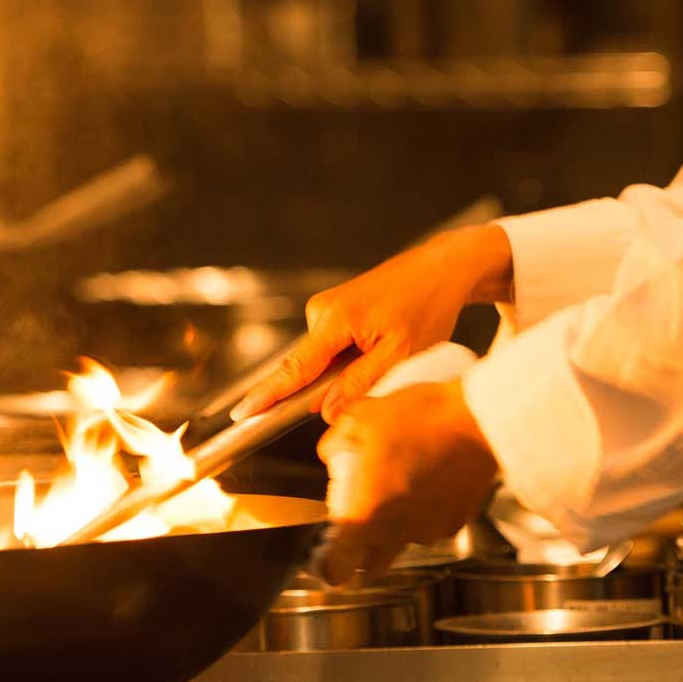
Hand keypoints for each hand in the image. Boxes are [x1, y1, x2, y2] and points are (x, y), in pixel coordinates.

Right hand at [231, 224, 512, 423]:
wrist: (440, 268)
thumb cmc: (426, 306)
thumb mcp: (400, 353)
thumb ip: (360, 383)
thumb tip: (324, 411)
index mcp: (335, 320)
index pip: (294, 368)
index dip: (267, 395)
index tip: (242, 414)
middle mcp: (321, 311)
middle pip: (308, 367)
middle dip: (325, 387)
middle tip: (374, 372)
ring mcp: (326, 307)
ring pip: (322, 360)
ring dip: (344, 370)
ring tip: (388, 350)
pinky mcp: (334, 308)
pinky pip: (331, 347)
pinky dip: (348, 357)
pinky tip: (379, 344)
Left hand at [315, 380, 499, 583]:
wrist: (478, 420)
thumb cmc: (420, 419)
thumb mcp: (361, 417)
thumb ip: (336, 443)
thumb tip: (330, 453)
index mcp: (368, 515)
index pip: (337, 569)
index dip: (325, 566)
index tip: (322, 555)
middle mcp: (399, 533)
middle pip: (371, 567)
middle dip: (360, 555)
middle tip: (357, 524)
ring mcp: (431, 531)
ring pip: (403, 542)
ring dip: (395, 526)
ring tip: (399, 485)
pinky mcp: (457, 522)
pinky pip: (431, 527)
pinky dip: (424, 513)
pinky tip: (426, 481)